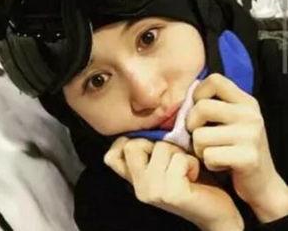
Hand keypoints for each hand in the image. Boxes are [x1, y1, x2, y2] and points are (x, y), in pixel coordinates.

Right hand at [104, 137, 242, 230]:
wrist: (217, 213)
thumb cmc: (194, 180)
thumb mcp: (165, 163)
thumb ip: (149, 149)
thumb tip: (144, 115)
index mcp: (134, 180)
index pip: (111, 156)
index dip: (126, 142)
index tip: (149, 145)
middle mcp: (139, 188)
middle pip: (134, 145)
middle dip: (159, 143)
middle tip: (174, 157)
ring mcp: (152, 192)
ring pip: (160, 148)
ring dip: (179, 152)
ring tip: (186, 167)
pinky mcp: (170, 194)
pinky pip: (178, 159)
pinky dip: (191, 162)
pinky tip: (194, 175)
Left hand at [187, 73, 287, 221]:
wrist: (263, 184)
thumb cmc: (236, 147)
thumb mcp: (231, 119)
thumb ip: (213, 104)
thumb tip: (183, 96)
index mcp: (246, 101)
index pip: (215, 80)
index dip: (198, 93)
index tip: (198, 108)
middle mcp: (251, 115)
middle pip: (201, 108)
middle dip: (192, 125)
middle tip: (200, 136)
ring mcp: (251, 136)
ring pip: (200, 135)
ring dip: (199, 148)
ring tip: (212, 151)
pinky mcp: (248, 158)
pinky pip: (208, 155)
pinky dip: (209, 163)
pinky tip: (221, 164)